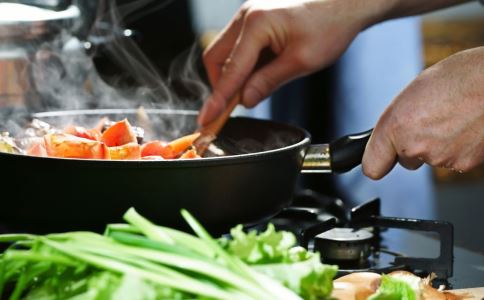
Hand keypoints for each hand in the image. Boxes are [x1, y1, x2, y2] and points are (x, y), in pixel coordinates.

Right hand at [198, 0, 387, 124]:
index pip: (230, 69)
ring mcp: (249, 16)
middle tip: (232, 108)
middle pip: (216, 58)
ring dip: (233, 76)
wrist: (346, 3)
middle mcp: (246, 16)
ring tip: (253, 91)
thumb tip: (246, 100)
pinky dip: (243, 66)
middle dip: (221, 85)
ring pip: (225, 53)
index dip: (218, 99)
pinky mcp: (255, 21)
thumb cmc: (330, 26)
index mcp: (256, 24)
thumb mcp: (301, 61)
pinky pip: (238, 48)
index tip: (207, 119)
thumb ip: (269, 82)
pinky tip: (259, 76)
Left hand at [362, 47, 483, 178]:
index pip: (372, 166)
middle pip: (405, 159)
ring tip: (454, 117)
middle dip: (414, 145)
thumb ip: (400, 118)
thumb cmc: (463, 76)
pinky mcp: (463, 164)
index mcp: (396, 125)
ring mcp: (440, 157)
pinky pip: (454, 159)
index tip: (381, 158)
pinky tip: (467, 126)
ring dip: (439, 144)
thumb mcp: (416, 91)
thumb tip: (394, 133)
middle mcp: (414, 145)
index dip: (378, 161)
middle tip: (432, 120)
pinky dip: (459, 147)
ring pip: (431, 158)